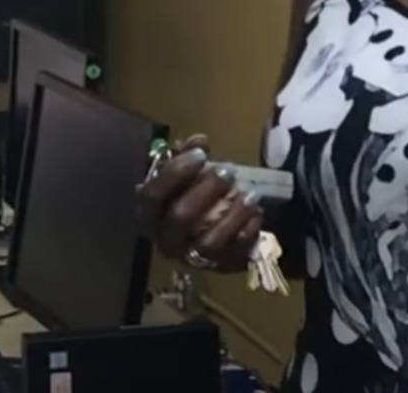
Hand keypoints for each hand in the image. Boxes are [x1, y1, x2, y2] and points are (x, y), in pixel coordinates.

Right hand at [135, 135, 263, 271]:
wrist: (214, 222)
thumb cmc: (193, 192)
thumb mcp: (186, 170)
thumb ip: (187, 154)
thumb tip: (198, 141)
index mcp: (150, 213)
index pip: (152, 195)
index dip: (175, 173)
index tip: (201, 153)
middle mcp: (165, 239)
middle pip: (180, 218)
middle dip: (206, 191)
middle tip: (227, 171)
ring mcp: (191, 257)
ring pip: (208, 242)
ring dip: (231, 215)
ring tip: (249, 194)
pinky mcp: (218, 266)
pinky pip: (234, 253)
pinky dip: (248, 231)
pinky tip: (257, 212)